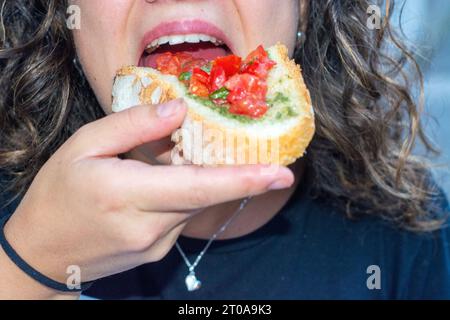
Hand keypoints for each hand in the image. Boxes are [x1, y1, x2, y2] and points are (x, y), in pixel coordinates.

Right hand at [3, 99, 293, 292]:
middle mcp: (148, 225)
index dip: (243, 180)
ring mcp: (156, 244)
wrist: (41, 254)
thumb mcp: (83, 146)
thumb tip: (180, 110)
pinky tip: (160, 183)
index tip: (281, 173)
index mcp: (125, 194)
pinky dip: (184, 194)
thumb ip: (133, 125)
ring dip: (198, 179)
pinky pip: (183, 216)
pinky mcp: (158, 251)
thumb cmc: (57, 194)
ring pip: (195, 204)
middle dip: (238, 176)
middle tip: (266, 162)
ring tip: (167, 163)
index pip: (197, 187)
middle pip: (205, 195)